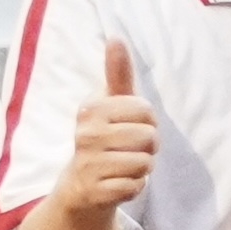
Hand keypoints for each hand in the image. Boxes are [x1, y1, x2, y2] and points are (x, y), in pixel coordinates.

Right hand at [57, 40, 155, 216]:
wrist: (80, 185)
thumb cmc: (105, 136)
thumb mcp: (112, 102)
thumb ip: (117, 73)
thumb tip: (115, 38)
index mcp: (92, 109)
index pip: (147, 111)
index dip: (148, 121)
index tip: (131, 126)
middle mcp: (86, 134)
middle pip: (149, 138)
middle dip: (149, 147)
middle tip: (130, 149)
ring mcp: (88, 164)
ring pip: (144, 163)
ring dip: (142, 167)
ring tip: (124, 165)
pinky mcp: (94, 191)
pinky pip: (135, 186)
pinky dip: (134, 186)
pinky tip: (118, 182)